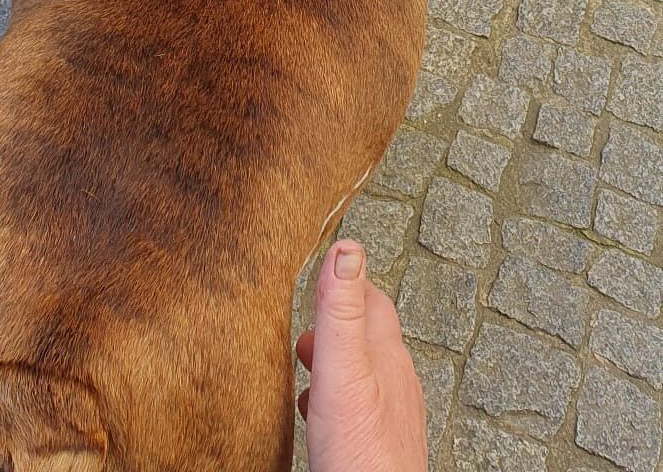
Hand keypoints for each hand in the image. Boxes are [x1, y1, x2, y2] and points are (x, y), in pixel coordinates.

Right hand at [297, 241, 426, 471]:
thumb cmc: (361, 455)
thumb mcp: (343, 371)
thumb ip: (341, 312)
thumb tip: (348, 247)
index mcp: (386, 354)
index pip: (369, 297)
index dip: (343, 281)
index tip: (319, 268)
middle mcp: (396, 380)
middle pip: (366, 333)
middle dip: (333, 322)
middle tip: (303, 318)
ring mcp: (392, 414)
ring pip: (362, 371)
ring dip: (333, 361)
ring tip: (304, 363)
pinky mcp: (381, 444)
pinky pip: (359, 407)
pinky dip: (336, 398)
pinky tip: (318, 413)